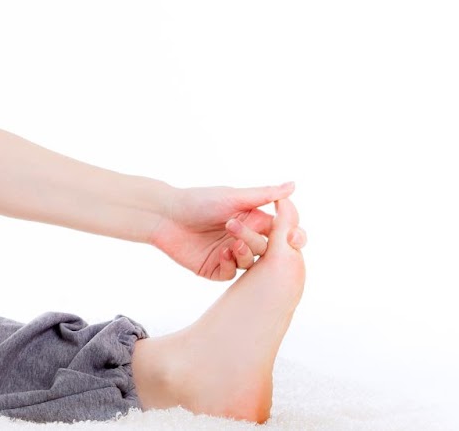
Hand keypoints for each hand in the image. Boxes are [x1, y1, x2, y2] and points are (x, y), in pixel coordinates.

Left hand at [149, 182, 304, 279]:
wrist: (165, 215)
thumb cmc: (198, 200)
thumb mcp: (233, 196)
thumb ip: (264, 194)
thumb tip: (294, 185)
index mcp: (253, 221)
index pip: (281, 233)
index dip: (290, 237)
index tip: (292, 238)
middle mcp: (245, 239)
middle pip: (267, 250)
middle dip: (255, 242)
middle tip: (233, 230)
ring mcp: (231, 255)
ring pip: (253, 265)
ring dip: (244, 255)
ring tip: (229, 245)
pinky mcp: (217, 268)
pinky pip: (232, 274)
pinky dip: (230, 265)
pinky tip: (219, 253)